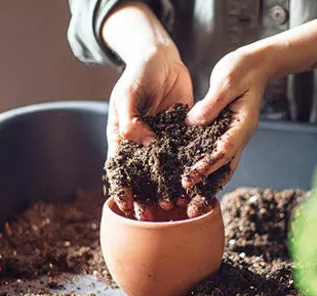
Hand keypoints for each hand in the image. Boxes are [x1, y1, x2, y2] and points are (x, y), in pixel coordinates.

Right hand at [106, 44, 192, 219]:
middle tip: (154, 216)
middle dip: (147, 198)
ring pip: (164, 172)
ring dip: (169, 190)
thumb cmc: (138, 74)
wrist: (162, 58)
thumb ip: (130, 120)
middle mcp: (142, 143)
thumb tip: (143, 143)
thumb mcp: (128, 95)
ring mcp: (162, 140)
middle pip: (142, 177)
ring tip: (176, 207)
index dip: (122, 189)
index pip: (120, 169)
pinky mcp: (181, 135)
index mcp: (122, 137)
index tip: (127, 207)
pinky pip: (185, 157)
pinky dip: (188, 172)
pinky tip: (196, 186)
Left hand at [182, 47, 269, 191]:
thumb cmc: (242, 69)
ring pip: (222, 165)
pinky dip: (206, 166)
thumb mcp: (225, 81)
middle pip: (224, 166)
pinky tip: (190, 173)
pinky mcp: (226, 131)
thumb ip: (210, 104)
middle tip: (186, 196)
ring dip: (207, 180)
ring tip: (188, 194)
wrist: (256, 64)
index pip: (223, 152)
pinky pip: (216, 153)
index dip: (206, 166)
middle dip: (205, 182)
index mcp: (242, 125)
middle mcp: (240, 135)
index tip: (189, 177)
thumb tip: (192, 123)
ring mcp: (234, 135)